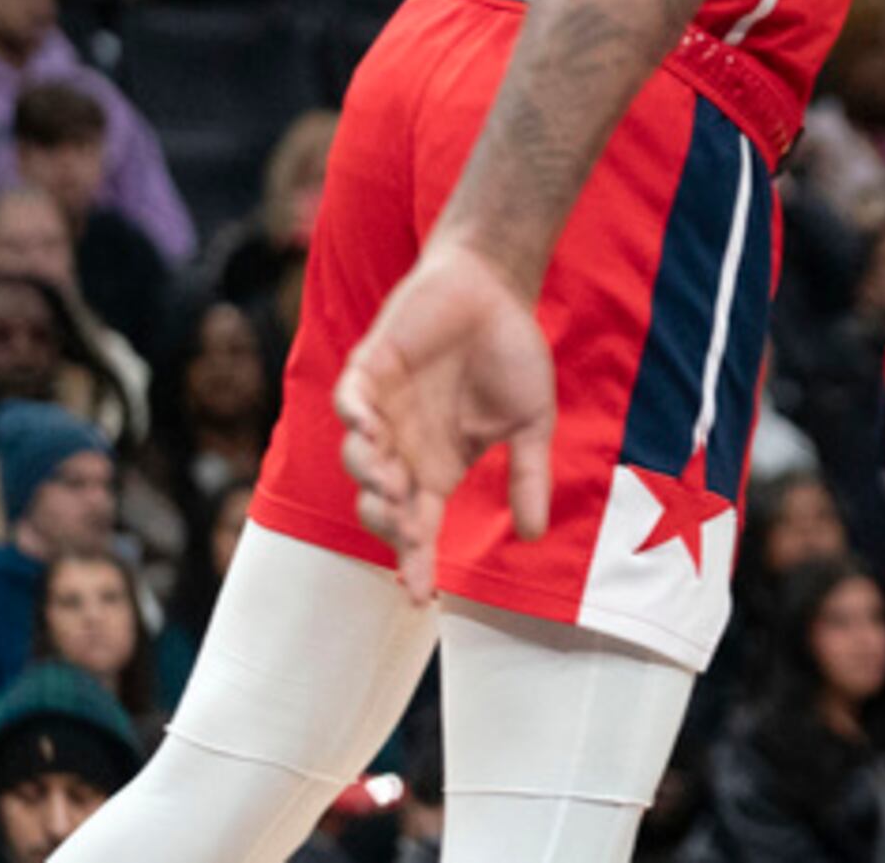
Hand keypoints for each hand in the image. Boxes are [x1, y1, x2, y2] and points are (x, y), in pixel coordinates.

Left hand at [332, 236, 554, 601]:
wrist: (495, 287)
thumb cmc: (511, 353)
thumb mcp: (531, 422)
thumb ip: (528, 474)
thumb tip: (534, 535)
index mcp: (438, 468)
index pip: (418, 528)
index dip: (416, 563)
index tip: (422, 598)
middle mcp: (404, 449)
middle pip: (379, 504)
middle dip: (387, 522)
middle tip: (407, 527)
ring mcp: (382, 411)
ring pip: (358, 458)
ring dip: (371, 475)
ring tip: (392, 483)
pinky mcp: (370, 370)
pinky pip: (350, 400)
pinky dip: (354, 416)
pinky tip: (369, 428)